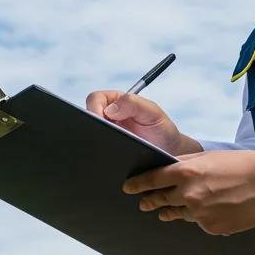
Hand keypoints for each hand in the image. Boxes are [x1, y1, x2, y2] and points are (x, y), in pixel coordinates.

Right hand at [85, 90, 201, 155]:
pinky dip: (96, 152)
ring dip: (94, 139)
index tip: (100, 119)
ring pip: (88, 135)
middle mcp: (107, 118)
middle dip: (91, 125)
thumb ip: (134, 104)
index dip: (94, 108)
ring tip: (108, 145)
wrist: (167, 153)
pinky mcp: (103, 150)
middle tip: (103, 135)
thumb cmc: (162, 130)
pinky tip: (106, 155)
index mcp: (117, 103)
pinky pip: (93, 150)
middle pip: (87, 117)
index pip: (95, 99)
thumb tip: (109, 109)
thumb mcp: (153, 112)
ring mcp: (104, 134)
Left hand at [122, 148, 254, 235]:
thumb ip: (185, 165)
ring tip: (180, 205)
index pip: (151, 180)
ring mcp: (199, 214)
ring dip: (175, 210)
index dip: (136, 185)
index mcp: (186, 174)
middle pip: (159, 201)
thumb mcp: (209, 158)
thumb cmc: (242, 165)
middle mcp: (188, 195)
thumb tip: (165, 168)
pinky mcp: (210, 228)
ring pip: (178, 214)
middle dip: (150, 202)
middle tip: (144, 203)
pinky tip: (215, 209)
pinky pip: (199, 224)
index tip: (128, 188)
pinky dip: (202, 217)